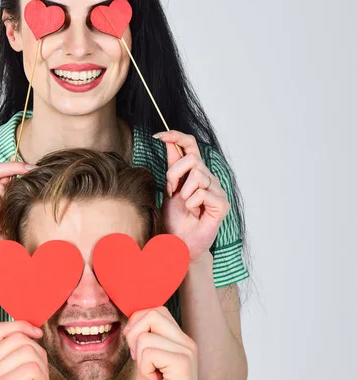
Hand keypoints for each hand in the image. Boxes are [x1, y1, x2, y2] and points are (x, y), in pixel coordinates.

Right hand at [0, 320, 48, 379]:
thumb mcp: (14, 372)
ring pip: (28, 351)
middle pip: (19, 337)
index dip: (22, 325)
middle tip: (40, 375)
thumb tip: (33, 328)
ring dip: (43, 368)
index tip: (37, 336)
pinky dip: (42, 378)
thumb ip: (16, 351)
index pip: (0, 328)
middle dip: (39, 353)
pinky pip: (32, 367)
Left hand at [123, 306, 201, 379]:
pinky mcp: (183, 363)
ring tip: (152, 374)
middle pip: (152, 313)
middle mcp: (186, 341)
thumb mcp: (146, 362)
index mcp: (179, 339)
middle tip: (138, 358)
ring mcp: (186, 350)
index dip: (137, 322)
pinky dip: (144, 369)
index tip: (134, 345)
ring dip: (139, 358)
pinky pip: (148, 352)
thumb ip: (143, 341)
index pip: (156, 310)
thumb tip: (130, 322)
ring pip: (145, 335)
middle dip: (134, 333)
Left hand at [155, 130, 229, 261]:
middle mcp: (208, 178)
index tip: (157, 136)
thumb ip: (172, 165)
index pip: (190, 145)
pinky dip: (192, 203)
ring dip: (183, 192)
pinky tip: (193, 212)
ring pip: (198, 175)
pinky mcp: (221, 204)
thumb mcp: (169, 188)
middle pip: (192, 159)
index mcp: (194, 172)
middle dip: (174, 174)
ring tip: (184, 205)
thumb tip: (167, 140)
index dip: (176, 136)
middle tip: (171, 190)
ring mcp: (217, 190)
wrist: (180, 243)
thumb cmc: (174, 219)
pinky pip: (203, 192)